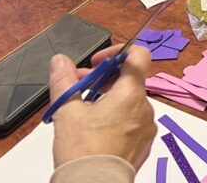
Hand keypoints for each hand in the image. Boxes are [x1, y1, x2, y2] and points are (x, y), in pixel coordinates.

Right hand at [48, 44, 155, 171]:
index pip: (138, 56)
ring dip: (109, 99)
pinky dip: (117, 118)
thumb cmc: (83, 154)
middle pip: (129, 80)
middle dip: (104, 79)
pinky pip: (133, 121)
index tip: (97, 63)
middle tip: (81, 88)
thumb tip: (60, 61)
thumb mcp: (67, 113)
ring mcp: (146, 127)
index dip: (117, 52)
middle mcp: (144, 108)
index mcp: (130, 94)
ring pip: (130, 101)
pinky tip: (97, 130)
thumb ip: (64, 81)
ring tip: (85, 112)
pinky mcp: (144, 143)